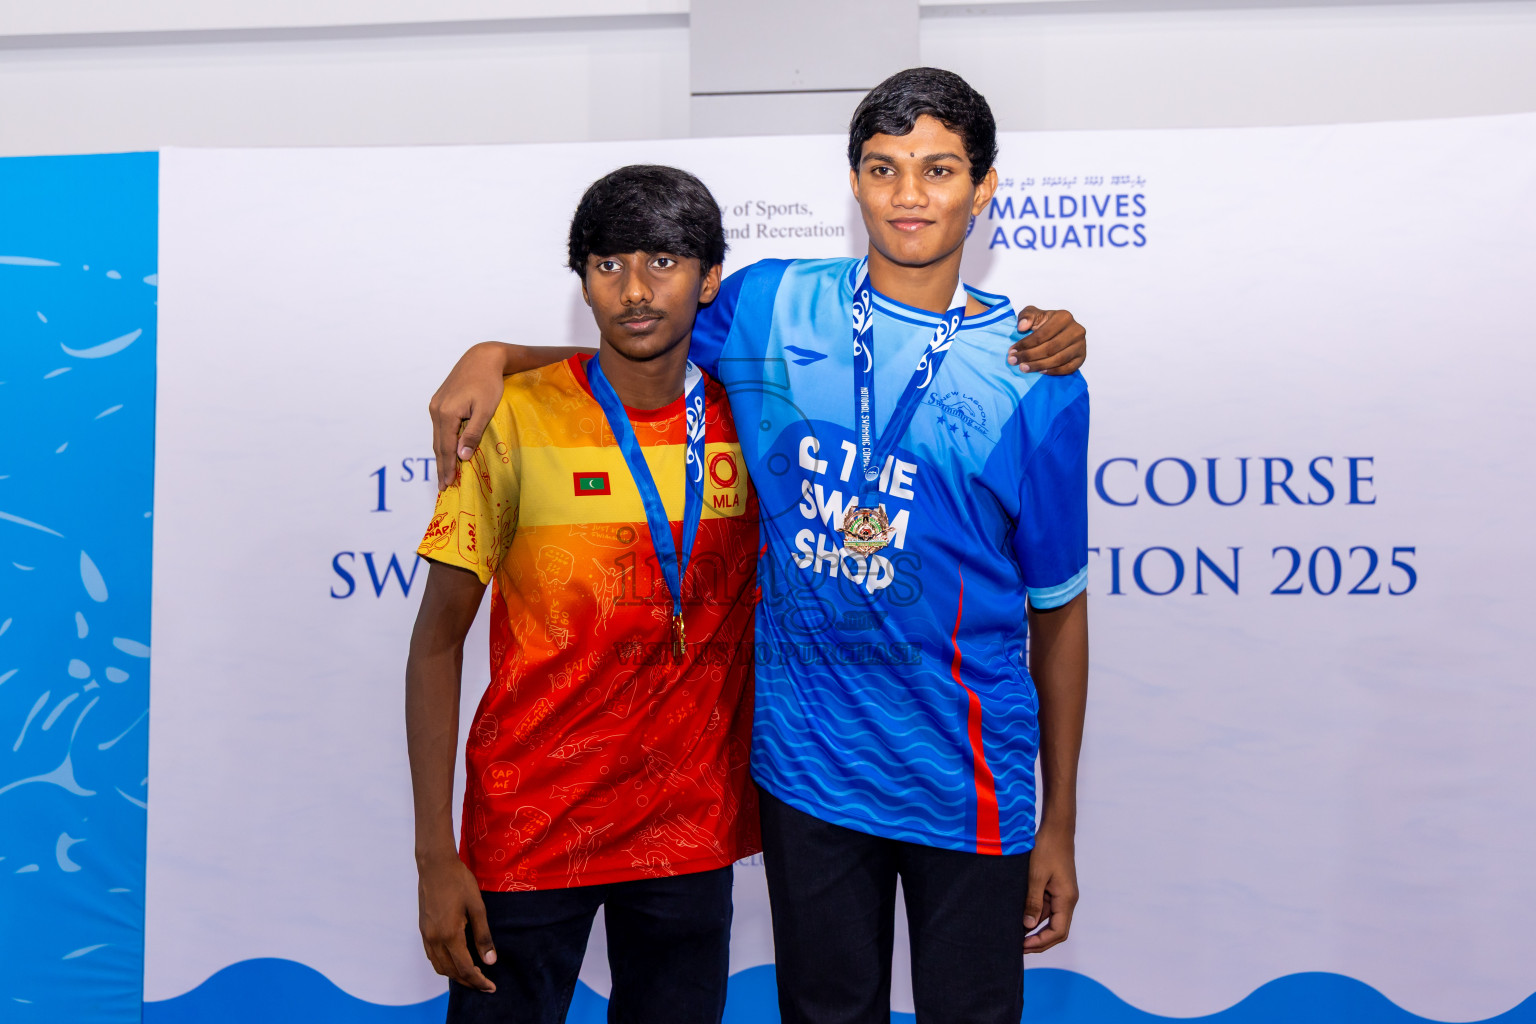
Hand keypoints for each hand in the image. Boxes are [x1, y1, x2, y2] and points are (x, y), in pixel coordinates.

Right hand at [417, 853, 497, 991]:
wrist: (435, 865)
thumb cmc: (459, 881)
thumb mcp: (477, 907)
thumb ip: (483, 936)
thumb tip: (490, 961)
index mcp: (450, 935)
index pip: (465, 968)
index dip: (479, 981)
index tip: (491, 987)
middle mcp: (435, 939)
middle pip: (451, 971)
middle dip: (469, 981)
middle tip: (485, 983)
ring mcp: (426, 935)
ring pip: (439, 966)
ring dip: (455, 975)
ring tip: (473, 974)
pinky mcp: (423, 930)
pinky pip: (432, 956)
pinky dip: (444, 965)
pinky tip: (456, 960)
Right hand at [430, 342, 508, 489]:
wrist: (482, 358)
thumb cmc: (489, 383)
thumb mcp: (485, 410)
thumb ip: (473, 434)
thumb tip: (462, 457)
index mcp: (446, 413)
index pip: (445, 448)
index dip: (447, 468)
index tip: (447, 486)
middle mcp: (436, 410)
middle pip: (438, 445)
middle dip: (441, 467)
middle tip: (443, 487)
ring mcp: (436, 405)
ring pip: (437, 437)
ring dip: (440, 456)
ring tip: (444, 474)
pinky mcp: (439, 401)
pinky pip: (439, 428)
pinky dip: (442, 442)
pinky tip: (446, 451)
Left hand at [1009, 306, 1085, 374]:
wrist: (1060, 331)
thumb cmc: (1045, 323)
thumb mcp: (1034, 314)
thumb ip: (1026, 316)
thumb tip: (1022, 327)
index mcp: (1064, 317)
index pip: (1042, 335)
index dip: (1025, 344)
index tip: (1012, 351)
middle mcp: (1076, 330)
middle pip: (1050, 348)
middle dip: (1029, 356)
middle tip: (1014, 361)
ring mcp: (1081, 345)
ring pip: (1058, 359)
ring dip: (1038, 365)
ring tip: (1023, 368)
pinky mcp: (1082, 357)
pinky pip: (1068, 368)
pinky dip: (1053, 371)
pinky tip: (1040, 371)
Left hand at [1023, 822, 1078, 953]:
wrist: (1056, 829)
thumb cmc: (1046, 849)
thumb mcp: (1035, 875)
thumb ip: (1033, 901)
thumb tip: (1028, 925)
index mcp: (1066, 899)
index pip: (1058, 932)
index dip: (1041, 943)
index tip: (1023, 946)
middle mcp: (1067, 900)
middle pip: (1056, 930)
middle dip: (1038, 941)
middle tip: (1017, 947)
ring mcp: (1062, 894)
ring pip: (1050, 919)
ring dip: (1034, 927)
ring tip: (1014, 933)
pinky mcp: (1055, 888)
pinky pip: (1046, 906)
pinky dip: (1034, 914)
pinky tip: (1018, 915)